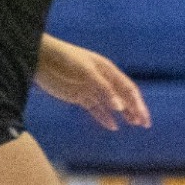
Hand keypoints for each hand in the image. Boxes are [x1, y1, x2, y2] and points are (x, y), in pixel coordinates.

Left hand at [35, 35, 149, 130]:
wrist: (40, 58)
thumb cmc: (65, 59)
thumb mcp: (86, 71)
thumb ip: (104, 88)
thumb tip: (120, 107)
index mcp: (108, 70)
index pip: (128, 89)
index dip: (138, 103)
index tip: (143, 117)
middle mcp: (103, 80)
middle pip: (123, 97)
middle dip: (135, 110)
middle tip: (144, 124)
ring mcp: (91, 89)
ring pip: (111, 104)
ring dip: (123, 114)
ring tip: (134, 124)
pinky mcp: (79, 96)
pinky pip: (95, 109)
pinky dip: (104, 118)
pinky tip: (112, 126)